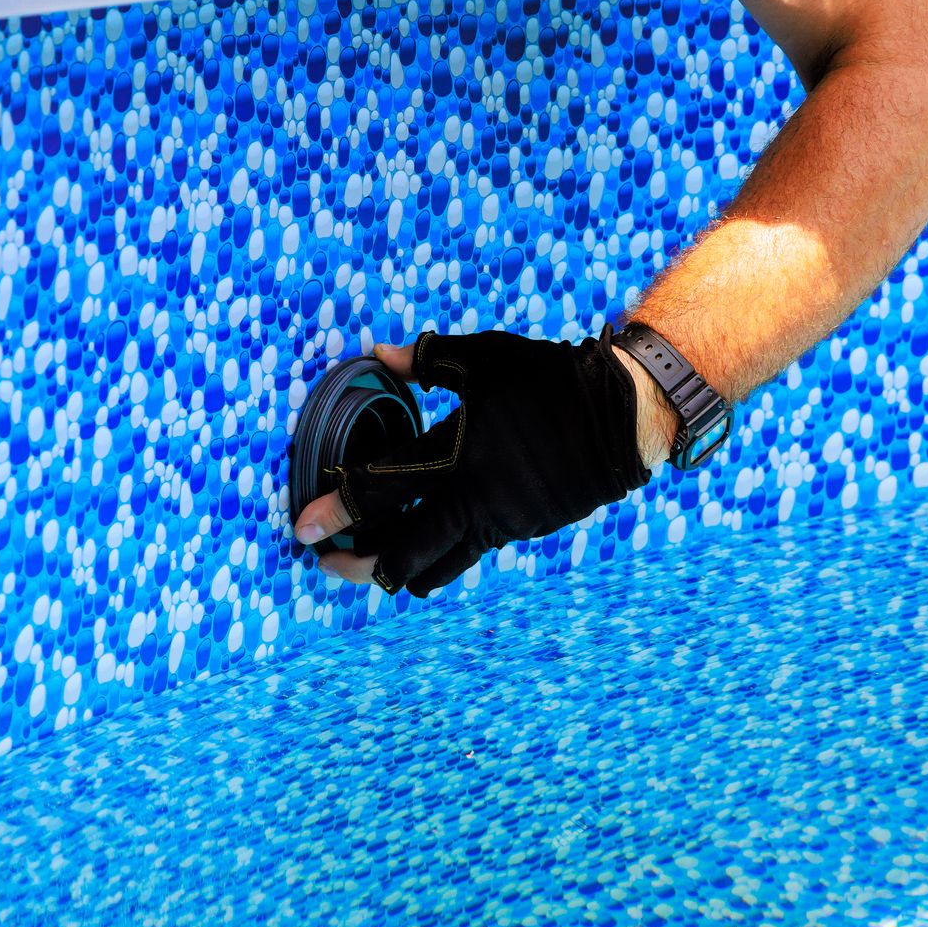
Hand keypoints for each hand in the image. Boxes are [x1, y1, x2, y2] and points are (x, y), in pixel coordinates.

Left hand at [294, 326, 678, 597]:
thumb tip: (375, 355)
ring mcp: (497, 521)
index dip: (338, 509)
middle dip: (356, 564)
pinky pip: (466, 556)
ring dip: (395, 571)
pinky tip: (422, 547)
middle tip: (327, 562)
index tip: (304, 527)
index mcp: (456, 451)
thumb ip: (426, 359)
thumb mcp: (485, 358)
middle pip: (401, 552)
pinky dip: (437, 557)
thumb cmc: (551, 379)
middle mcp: (472, 497)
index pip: (382, 488)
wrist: (623, 417)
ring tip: (369, 565)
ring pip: (434, 568)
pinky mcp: (518, 531)